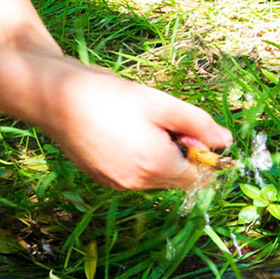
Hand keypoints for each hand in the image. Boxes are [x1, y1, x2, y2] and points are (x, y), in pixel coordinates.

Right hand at [37, 60, 229, 190]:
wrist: (54, 96)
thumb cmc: (108, 95)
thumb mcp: (160, 103)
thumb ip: (198, 123)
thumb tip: (225, 142)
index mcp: (157, 166)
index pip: (200, 174)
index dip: (201, 151)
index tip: (186, 126)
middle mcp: (137, 183)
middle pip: (176, 177)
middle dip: (177, 153)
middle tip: (159, 120)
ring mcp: (115, 183)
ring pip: (153, 176)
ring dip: (155, 155)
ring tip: (134, 124)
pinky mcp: (99, 177)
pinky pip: (130, 174)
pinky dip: (133, 157)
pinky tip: (117, 131)